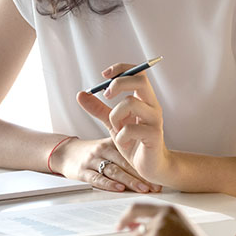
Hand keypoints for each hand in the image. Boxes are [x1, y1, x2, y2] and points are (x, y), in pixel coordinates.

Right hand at [50, 136, 160, 192]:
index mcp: (113, 143)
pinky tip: (119, 188)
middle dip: (142, 176)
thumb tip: (149, 162)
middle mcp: (104, 150)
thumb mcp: (108, 144)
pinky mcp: (82, 171)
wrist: (64, 151)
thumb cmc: (91, 151)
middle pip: (126, 163)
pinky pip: (96, 178)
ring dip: (130, 181)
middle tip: (155, 186)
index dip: (145, 166)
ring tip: (143, 188)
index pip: (132, 155)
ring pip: (114, 171)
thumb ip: (126, 151)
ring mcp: (93, 160)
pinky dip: (108, 184)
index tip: (158, 177)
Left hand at [77, 63, 170, 182]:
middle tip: (106, 95)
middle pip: (140, 80)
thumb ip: (99, 109)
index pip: (138, 72)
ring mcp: (155, 120)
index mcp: (145, 100)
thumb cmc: (135, 143)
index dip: (121, 69)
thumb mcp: (113, 123)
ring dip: (116, 116)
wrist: (151, 167)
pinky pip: (131, 129)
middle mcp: (152, 106)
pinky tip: (124, 143)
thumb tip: (81, 94)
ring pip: (131, 103)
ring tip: (117, 130)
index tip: (104, 75)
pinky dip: (121, 137)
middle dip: (119, 84)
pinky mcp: (154, 135)